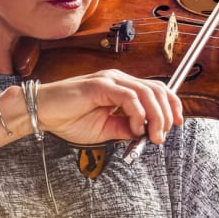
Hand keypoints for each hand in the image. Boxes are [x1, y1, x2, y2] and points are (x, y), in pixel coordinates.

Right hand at [34, 69, 183, 145]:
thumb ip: (126, 129)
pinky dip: (137, 114)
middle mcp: (119, 80)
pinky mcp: (100, 85)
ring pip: (146, 93)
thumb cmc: (69, 118)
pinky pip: (128, 97)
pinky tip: (135, 128)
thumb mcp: (106, 130)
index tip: (177, 124)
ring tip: (152, 136)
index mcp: (122, 87)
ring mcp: (110, 80)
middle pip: (157, 90)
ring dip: (155, 117)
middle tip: (161, 137)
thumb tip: (146, 134)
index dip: (172, 105)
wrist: (41, 112)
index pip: (156, 90)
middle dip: (166, 115)